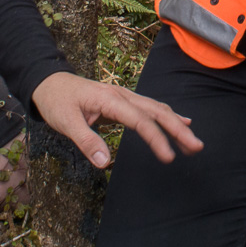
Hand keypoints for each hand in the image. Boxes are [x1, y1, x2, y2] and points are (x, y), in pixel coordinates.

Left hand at [30, 71, 202, 167]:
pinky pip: (150, 108)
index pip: (140, 120)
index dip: (157, 139)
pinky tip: (181, 123)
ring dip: (176, 124)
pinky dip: (167, 116)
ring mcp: (124, 96)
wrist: (49, 83)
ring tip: (192, 143)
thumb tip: (105, 163)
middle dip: (178, 129)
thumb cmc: (56, 102)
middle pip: (157, 111)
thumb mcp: (65, 122)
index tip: (169, 157)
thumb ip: (86, 141)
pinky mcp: (123, 102)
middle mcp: (122, 95)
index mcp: (110, 99)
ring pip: (157, 108)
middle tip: (196, 147)